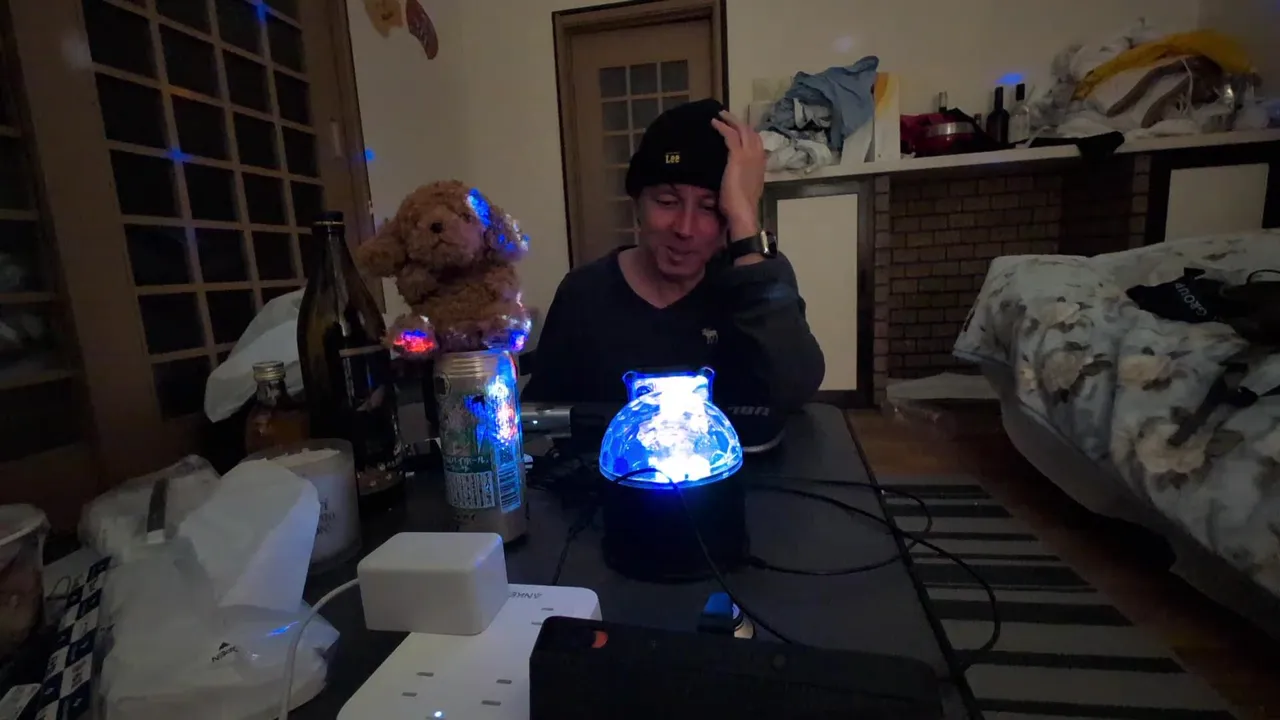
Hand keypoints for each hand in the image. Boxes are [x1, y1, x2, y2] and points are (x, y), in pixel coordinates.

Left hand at [711, 110, 764, 240]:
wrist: (743, 211)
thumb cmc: (742, 205)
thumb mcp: (746, 186)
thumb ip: (744, 176)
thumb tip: (737, 173)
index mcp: (761, 163)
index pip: (756, 142)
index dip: (747, 133)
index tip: (737, 128)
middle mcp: (758, 155)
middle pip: (750, 131)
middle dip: (739, 122)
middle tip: (727, 115)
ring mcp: (749, 154)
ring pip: (741, 129)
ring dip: (731, 120)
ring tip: (720, 115)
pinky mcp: (737, 156)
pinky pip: (730, 135)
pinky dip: (722, 127)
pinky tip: (714, 123)